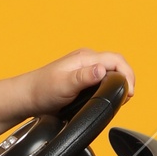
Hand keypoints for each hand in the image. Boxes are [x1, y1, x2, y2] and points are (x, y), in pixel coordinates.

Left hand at [20, 48, 134, 115]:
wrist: (27, 97)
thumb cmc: (41, 91)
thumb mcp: (63, 85)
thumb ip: (83, 77)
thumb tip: (102, 70)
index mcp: (85, 58)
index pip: (116, 60)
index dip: (128, 75)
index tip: (129, 92)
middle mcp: (86, 59)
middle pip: (117, 63)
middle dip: (127, 79)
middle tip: (127, 97)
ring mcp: (84, 67)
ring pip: (111, 70)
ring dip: (119, 82)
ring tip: (121, 97)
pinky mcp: (82, 76)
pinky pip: (103, 76)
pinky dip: (111, 85)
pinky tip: (108, 95)